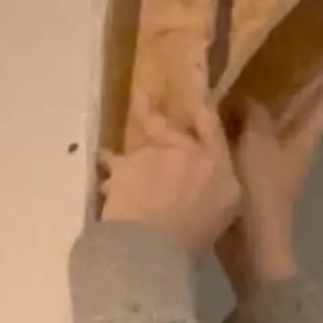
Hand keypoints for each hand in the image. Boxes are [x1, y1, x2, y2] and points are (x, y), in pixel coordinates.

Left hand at [101, 92, 240, 259]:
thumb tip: (205, 180)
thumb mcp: (220, 217)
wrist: (153, 250)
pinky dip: (108, 169)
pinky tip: (102, 175)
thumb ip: (214, 189)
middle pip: (169, 125)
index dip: (201, 100)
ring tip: (111, 157)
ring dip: (128, 154)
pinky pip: (113, 162)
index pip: (211, 124)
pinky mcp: (126, 165)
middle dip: (153, 112)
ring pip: (139, 145)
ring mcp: (156, 155)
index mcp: (220, 168)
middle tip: (141, 98)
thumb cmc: (192, 242)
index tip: (193, 73)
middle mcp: (190, 153)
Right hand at [217, 68, 322, 297]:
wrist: (249, 246)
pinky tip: (219, 110)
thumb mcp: (257, 143)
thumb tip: (250, 99)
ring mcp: (272, 165)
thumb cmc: (261, 192)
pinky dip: (237, 124)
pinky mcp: (250, 177)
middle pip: (298, 110)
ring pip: (269, 124)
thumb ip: (254, 114)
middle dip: (293, 83)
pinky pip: (245, 141)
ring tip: (246, 71)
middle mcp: (293, 149)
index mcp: (304, 139)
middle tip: (282, 48)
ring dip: (261, 103)